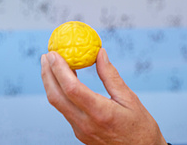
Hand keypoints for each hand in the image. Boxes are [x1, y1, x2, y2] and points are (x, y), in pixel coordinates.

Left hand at [41, 49, 166, 144]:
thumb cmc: (141, 127)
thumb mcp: (130, 98)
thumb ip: (111, 76)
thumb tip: (100, 54)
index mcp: (100, 113)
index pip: (72, 88)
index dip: (59, 69)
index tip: (53, 53)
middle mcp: (85, 124)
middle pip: (57, 97)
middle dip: (47, 74)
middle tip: (46, 55)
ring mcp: (80, 131)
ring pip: (58, 104)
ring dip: (51, 83)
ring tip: (51, 65)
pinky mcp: (80, 133)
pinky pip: (65, 110)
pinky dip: (61, 93)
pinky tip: (65, 82)